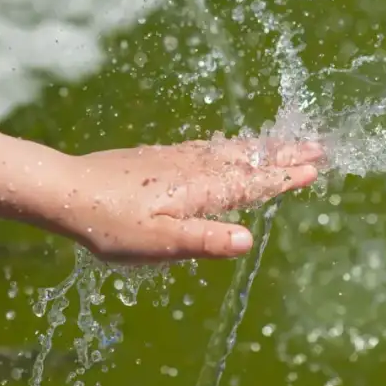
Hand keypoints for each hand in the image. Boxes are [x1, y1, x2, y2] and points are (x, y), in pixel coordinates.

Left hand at [50, 136, 323, 263]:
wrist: (66, 190)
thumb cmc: (110, 224)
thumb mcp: (158, 242)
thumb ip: (204, 239)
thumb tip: (248, 239)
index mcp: (199, 190)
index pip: (251, 183)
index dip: (282, 177)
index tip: (314, 168)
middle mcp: (194, 169)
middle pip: (248, 159)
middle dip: (284, 154)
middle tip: (319, 147)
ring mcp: (177, 160)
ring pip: (231, 150)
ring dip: (264, 148)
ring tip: (289, 143)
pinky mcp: (161, 158)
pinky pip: (211, 147)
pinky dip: (234, 146)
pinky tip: (233, 147)